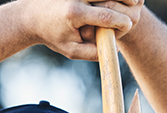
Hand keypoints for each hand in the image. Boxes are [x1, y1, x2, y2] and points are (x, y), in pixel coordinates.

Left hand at [21, 0, 142, 60]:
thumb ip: (91, 53)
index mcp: (75, 14)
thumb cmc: (52, 35)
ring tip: (132, 0)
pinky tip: (116, 0)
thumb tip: (113, 52)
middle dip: (127, 0)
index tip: (128, 25)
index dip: (121, 22)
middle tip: (135, 7)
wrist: (32, 16)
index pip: (106, 16)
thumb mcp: (69, 49)